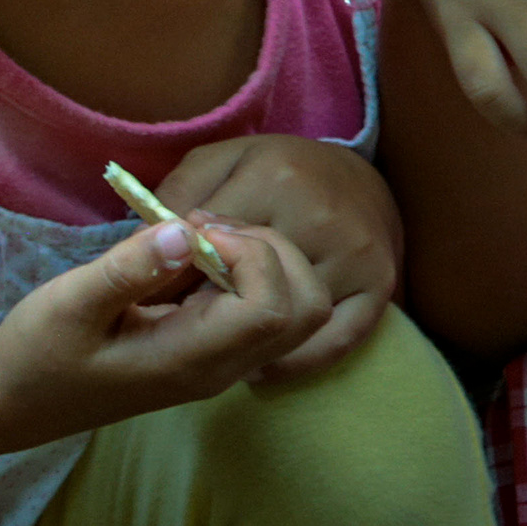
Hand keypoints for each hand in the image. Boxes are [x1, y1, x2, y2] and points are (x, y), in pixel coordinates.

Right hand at [0, 218, 329, 442]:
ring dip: (263, 259)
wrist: (16, 402)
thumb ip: (128, 269)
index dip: (251, 254)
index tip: (193, 229)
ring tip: (199, 235)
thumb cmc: (37, 355)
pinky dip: (245, 271)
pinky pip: (262, 310)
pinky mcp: (211, 352)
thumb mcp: (67, 305)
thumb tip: (185, 231)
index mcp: (193, 360)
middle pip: (306, 309)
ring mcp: (221, 364)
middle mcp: (222, 367)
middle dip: (273, 251)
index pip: (272, 307)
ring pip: (295, 311)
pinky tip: (191, 254)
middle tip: (208, 225)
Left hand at [156, 135, 398, 383]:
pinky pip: (331, 344)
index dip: (172, 268)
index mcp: (273, 179)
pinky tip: (256, 362)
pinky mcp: (377, 288)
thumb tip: (149, 244)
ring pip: (286, 318)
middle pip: (247, 282)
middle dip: (206, 301)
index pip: (207, 242)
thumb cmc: (272, 168)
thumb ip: (176, 195)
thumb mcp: (215, 162)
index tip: (156, 280)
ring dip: (245, 335)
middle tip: (187, 305)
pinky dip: (291, 363)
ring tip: (220, 327)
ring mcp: (354, 256)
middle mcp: (319, 218)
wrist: (353, 174)